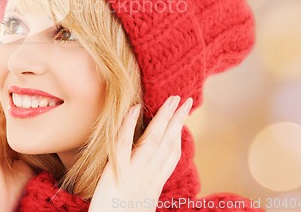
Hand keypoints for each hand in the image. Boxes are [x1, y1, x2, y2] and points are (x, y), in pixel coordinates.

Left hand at [89, 96, 191, 211]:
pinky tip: (134, 109)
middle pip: (168, 144)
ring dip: (163, 118)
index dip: (178, 136)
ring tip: (171, 100)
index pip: (171, 156)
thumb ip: (145, 187)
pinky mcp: (115, 173)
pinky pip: (123, 145)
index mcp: (154, 185)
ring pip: (152, 141)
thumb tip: (150, 173)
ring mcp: (134, 174)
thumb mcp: (140, 204)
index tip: (183, 120)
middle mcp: (149, 178)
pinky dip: (129, 126)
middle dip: (178, 121)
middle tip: (185, 100)